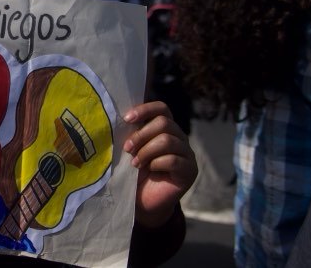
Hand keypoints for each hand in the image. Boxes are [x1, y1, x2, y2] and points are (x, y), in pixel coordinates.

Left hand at [123, 101, 196, 227]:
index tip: (127, 119)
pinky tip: (149, 170)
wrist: (142, 202)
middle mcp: (179, 137)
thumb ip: (132, 134)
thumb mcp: (131, 150)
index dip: (145, 110)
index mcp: (165, 128)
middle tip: (127, 148)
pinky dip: (156, 164)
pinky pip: (173, 160)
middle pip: (164, 123)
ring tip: (135, 163)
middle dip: (141, 135)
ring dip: (146, 151)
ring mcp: (187, 154)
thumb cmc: (134, 173)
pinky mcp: (190, 170)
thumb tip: (120, 119)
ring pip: (167, 140)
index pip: (162, 108)